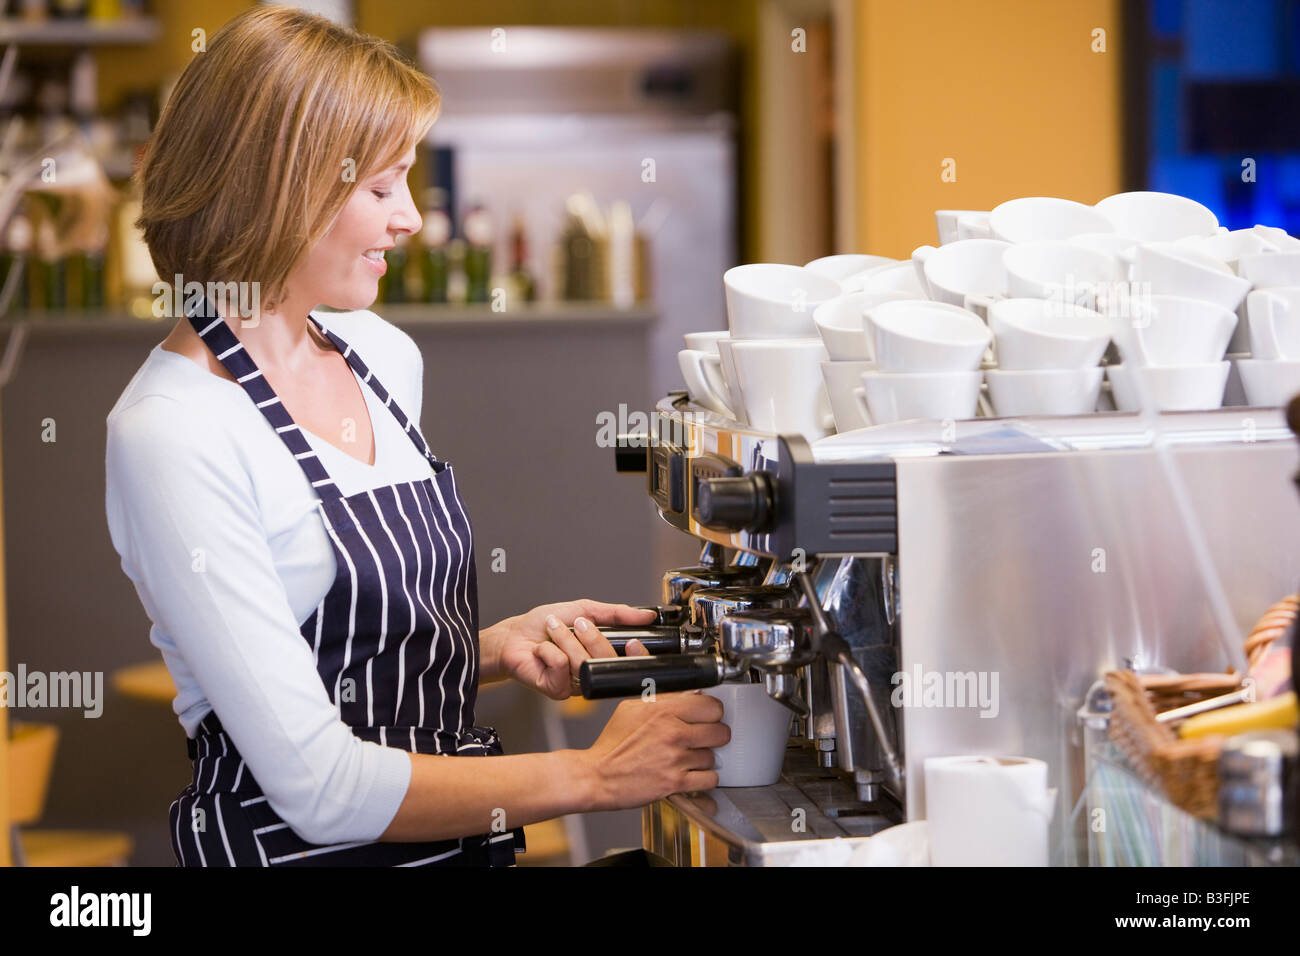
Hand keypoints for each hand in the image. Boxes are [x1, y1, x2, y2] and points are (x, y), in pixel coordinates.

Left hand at [494, 599, 655, 699]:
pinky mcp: (558, 690)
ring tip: (552, 632)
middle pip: (608, 660)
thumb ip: (616, 614)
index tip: (633, 639)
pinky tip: (542, 652)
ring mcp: (576, 684)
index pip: (632, 661)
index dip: (637, 652)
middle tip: (576, 623)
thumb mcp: (585, 610)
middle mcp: (593, 672)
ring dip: (564, 640)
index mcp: (603, 655)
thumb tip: (646, 615)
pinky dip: (550, 652)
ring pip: (583, 662)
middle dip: (591, 636)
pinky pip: (563, 668)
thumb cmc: (544, 625)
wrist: (514, 636)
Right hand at [580, 692, 728, 810]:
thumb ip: (662, 698)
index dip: (712, 713)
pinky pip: (709, 780)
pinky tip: (690, 774)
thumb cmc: (612, 744)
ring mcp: (676, 759)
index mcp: (663, 710)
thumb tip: (686, 691)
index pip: (712, 706)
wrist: (598, 776)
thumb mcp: (631, 708)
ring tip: (686, 758)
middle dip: (713, 736)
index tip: (707, 717)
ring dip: (703, 759)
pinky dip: (703, 779)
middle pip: (720, 732)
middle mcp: (673, 733)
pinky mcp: (676, 783)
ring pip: (713, 757)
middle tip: (702, 739)